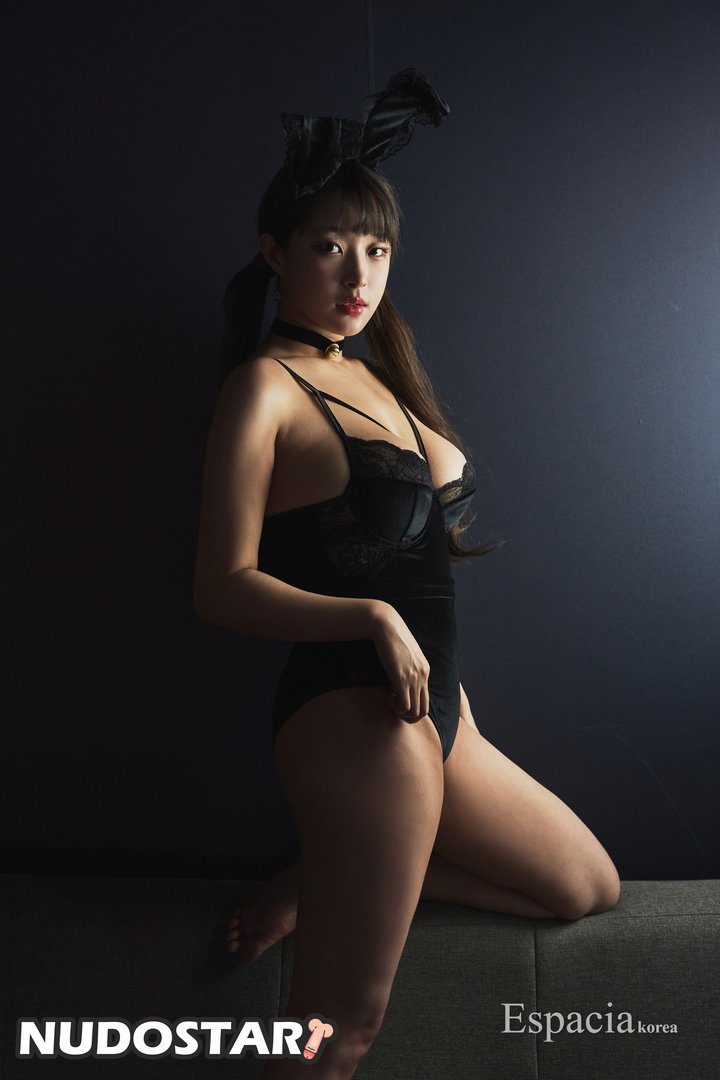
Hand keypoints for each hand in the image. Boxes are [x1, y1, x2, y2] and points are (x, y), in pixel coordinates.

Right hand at [369, 603, 430, 722]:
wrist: (386, 625)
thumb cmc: (391, 637)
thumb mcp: (404, 652)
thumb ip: (407, 664)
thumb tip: (399, 673)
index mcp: (425, 670)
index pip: (426, 699)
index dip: (412, 705)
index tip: (398, 698)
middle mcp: (423, 676)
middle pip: (423, 710)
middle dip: (409, 716)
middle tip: (395, 708)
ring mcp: (413, 678)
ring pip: (414, 711)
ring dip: (401, 713)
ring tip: (390, 701)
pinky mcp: (401, 678)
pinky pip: (404, 705)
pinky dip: (396, 707)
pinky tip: (388, 696)